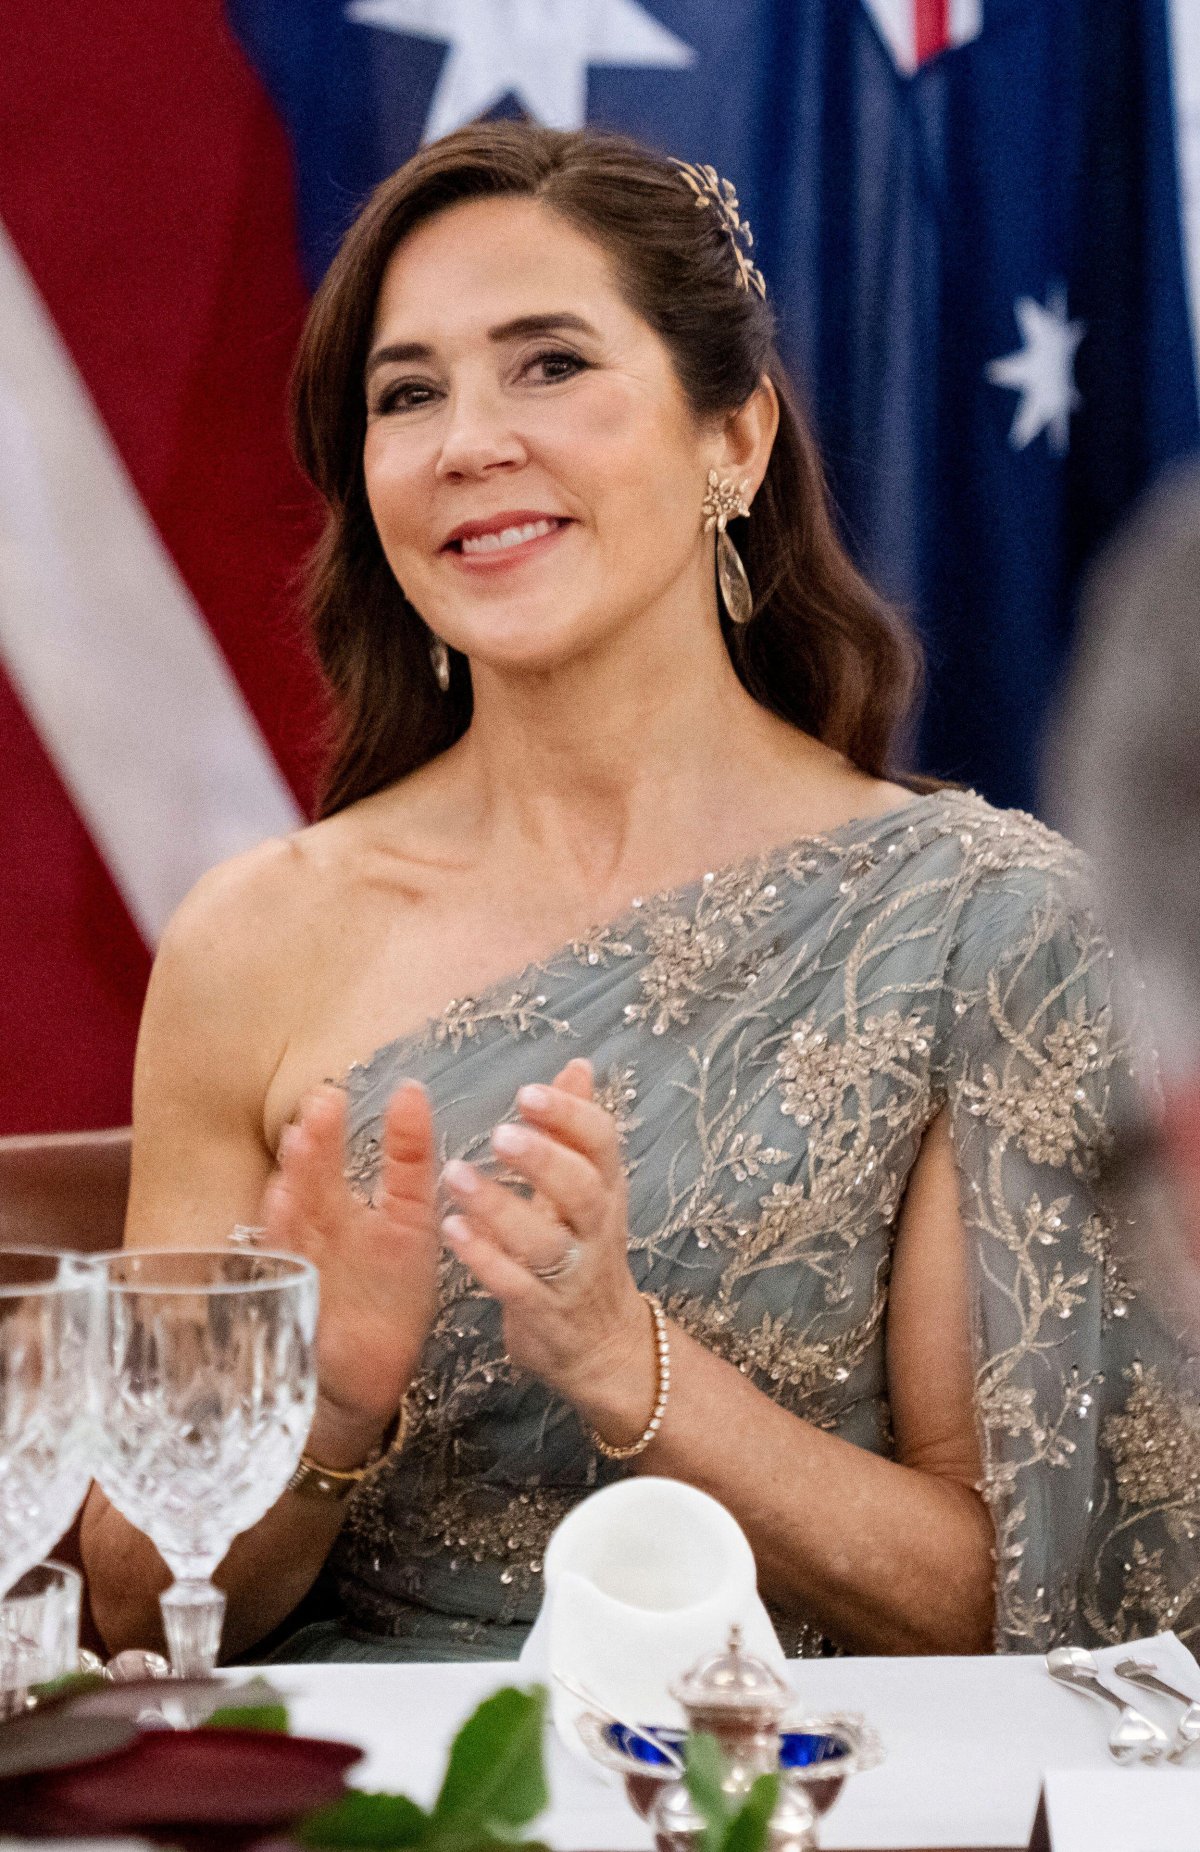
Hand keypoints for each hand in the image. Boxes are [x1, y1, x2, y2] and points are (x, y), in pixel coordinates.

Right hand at [262, 1081, 438, 1465]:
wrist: (362, 1378)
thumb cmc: (391, 1304)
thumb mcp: (417, 1243)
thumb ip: (427, 1195)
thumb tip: (456, 1141)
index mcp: (385, 1214)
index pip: (396, 1169)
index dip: (405, 1135)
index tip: (411, 1091)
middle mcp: (340, 1226)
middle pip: (329, 1175)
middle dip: (325, 1137)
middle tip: (327, 1099)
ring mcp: (314, 1256)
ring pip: (302, 1208)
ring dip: (299, 1173)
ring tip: (300, 1137)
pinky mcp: (298, 1292)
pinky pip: (287, 1258)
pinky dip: (281, 1228)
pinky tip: (279, 1199)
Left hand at [440, 1060, 655, 1442]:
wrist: (604, 1347)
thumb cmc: (584, 1253)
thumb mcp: (588, 1189)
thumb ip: (575, 1130)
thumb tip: (578, 1065)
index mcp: (606, 1189)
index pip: (603, 1144)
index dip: (570, 1116)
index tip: (528, 1092)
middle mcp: (595, 1229)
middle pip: (583, 1189)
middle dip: (544, 1159)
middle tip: (499, 1133)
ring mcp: (571, 1275)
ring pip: (545, 1241)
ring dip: (502, 1208)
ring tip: (456, 1176)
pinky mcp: (543, 1313)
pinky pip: (516, 1285)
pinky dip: (485, 1258)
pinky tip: (453, 1231)